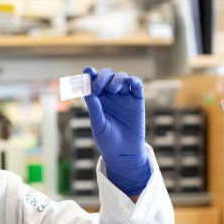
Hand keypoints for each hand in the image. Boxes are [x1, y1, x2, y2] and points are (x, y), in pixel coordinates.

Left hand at [83, 67, 150, 195]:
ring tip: (112, 90)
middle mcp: (110, 96)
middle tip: (99, 88)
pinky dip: (134, 81)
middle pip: (107, 76)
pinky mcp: (137, 101)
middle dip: (102, 77)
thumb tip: (86, 89)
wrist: (123, 153)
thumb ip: (94, 107)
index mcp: (97, 100)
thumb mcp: (98, 123)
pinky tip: (130, 81)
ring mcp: (124, 97)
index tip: (87, 71)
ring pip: (121, 77)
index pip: (93, 82)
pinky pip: (137, 86)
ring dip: (116, 79)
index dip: (90, 74)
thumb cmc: (107, 140)